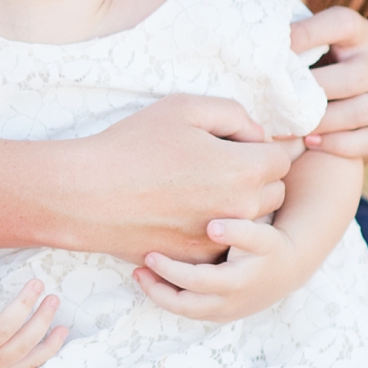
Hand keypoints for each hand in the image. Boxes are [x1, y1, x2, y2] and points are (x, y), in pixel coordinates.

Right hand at [72, 95, 293, 263]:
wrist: (86, 194)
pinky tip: (183, 211)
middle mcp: (239, 210)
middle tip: (215, 164)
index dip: (258, 146)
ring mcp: (218, 239)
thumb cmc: (131, 145)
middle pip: (273, 192)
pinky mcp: (197, 259)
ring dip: (239, 204)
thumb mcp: (183, 108)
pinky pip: (223, 242)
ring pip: (252, 220)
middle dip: (255, 175)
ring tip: (200, 188)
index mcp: (242, 170)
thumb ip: (233, 114)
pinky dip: (214, 228)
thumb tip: (256, 134)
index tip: (231, 143)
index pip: (281, 159)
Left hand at [137, 215, 302, 323]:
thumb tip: (212, 227)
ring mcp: (225, 313)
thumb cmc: (270, 246)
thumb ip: (238, 229)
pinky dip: (172, 299)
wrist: (289, 269)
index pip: (193, 282)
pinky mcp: (222, 315)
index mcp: (236, 284)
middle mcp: (229, 305)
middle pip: (183, 306)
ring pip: (185, 312)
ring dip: (161, 296)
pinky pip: (191, 311)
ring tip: (141, 275)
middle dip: (156, 290)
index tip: (149, 254)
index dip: (168, 270)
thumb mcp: (260, 235)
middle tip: (137, 269)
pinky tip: (158, 280)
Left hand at [292, 6, 367, 160]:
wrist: (332, 97)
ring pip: (361, 110)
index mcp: (356, 32)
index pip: (342, 23)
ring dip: (322, 121)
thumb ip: (288, 43)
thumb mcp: (302, 46)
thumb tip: (255, 41)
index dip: (310, 33)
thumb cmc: (305, 65)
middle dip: (314, 89)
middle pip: (354, 76)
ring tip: (290, 126)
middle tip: (280, 98)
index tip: (279, 47)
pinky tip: (310, 142)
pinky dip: (339, 144)